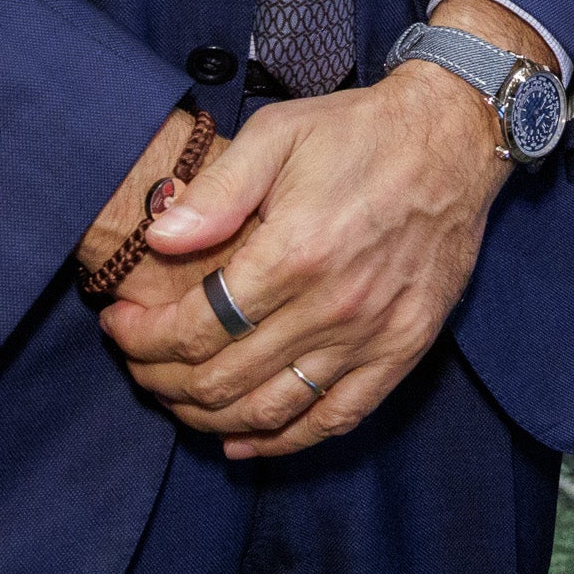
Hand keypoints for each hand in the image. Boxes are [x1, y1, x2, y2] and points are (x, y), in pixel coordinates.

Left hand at [100, 0, 528, 458]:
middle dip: (161, 378)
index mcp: (295, 252)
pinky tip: (243, 441)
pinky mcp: (404, 349)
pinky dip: (281, 442)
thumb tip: (160, 238)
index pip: (195, 327)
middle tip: (136, 361)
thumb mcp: (279, 132)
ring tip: (175, 396)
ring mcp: (372, 335)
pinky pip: (334, 419)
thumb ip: (217, 189)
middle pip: (222, 378)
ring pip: (269, 411)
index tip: (118, 324)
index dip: (143, 337)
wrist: (455, 138)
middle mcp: (333, 306)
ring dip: (207, 417)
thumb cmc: (360, 131)